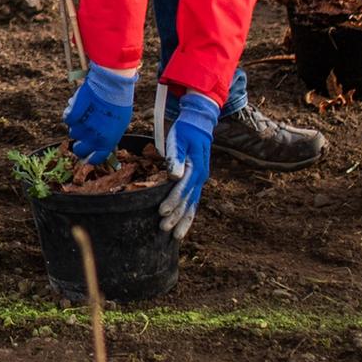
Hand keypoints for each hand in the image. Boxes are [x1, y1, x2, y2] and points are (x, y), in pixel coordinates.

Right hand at [63, 63, 136, 164]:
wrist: (111, 87)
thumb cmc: (118, 104)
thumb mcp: (118, 125)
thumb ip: (108, 137)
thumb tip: (99, 143)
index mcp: (106, 143)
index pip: (95, 159)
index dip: (89, 158)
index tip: (86, 156)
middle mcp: (93, 139)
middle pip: (79, 150)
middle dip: (79, 145)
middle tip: (82, 134)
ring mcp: (81, 128)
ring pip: (73, 132)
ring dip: (77, 125)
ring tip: (86, 112)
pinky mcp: (73, 116)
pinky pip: (67, 119)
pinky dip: (71, 113)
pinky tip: (78, 106)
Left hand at [154, 85, 219, 242]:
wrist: (199, 124)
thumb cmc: (185, 131)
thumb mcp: (178, 139)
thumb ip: (175, 157)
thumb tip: (174, 175)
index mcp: (195, 168)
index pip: (182, 189)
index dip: (172, 202)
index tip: (161, 213)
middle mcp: (200, 177)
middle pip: (188, 201)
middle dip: (177, 217)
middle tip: (164, 229)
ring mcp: (200, 180)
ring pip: (193, 204)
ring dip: (184, 220)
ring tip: (175, 236)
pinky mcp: (196, 181)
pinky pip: (193, 201)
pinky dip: (188, 213)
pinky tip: (181, 224)